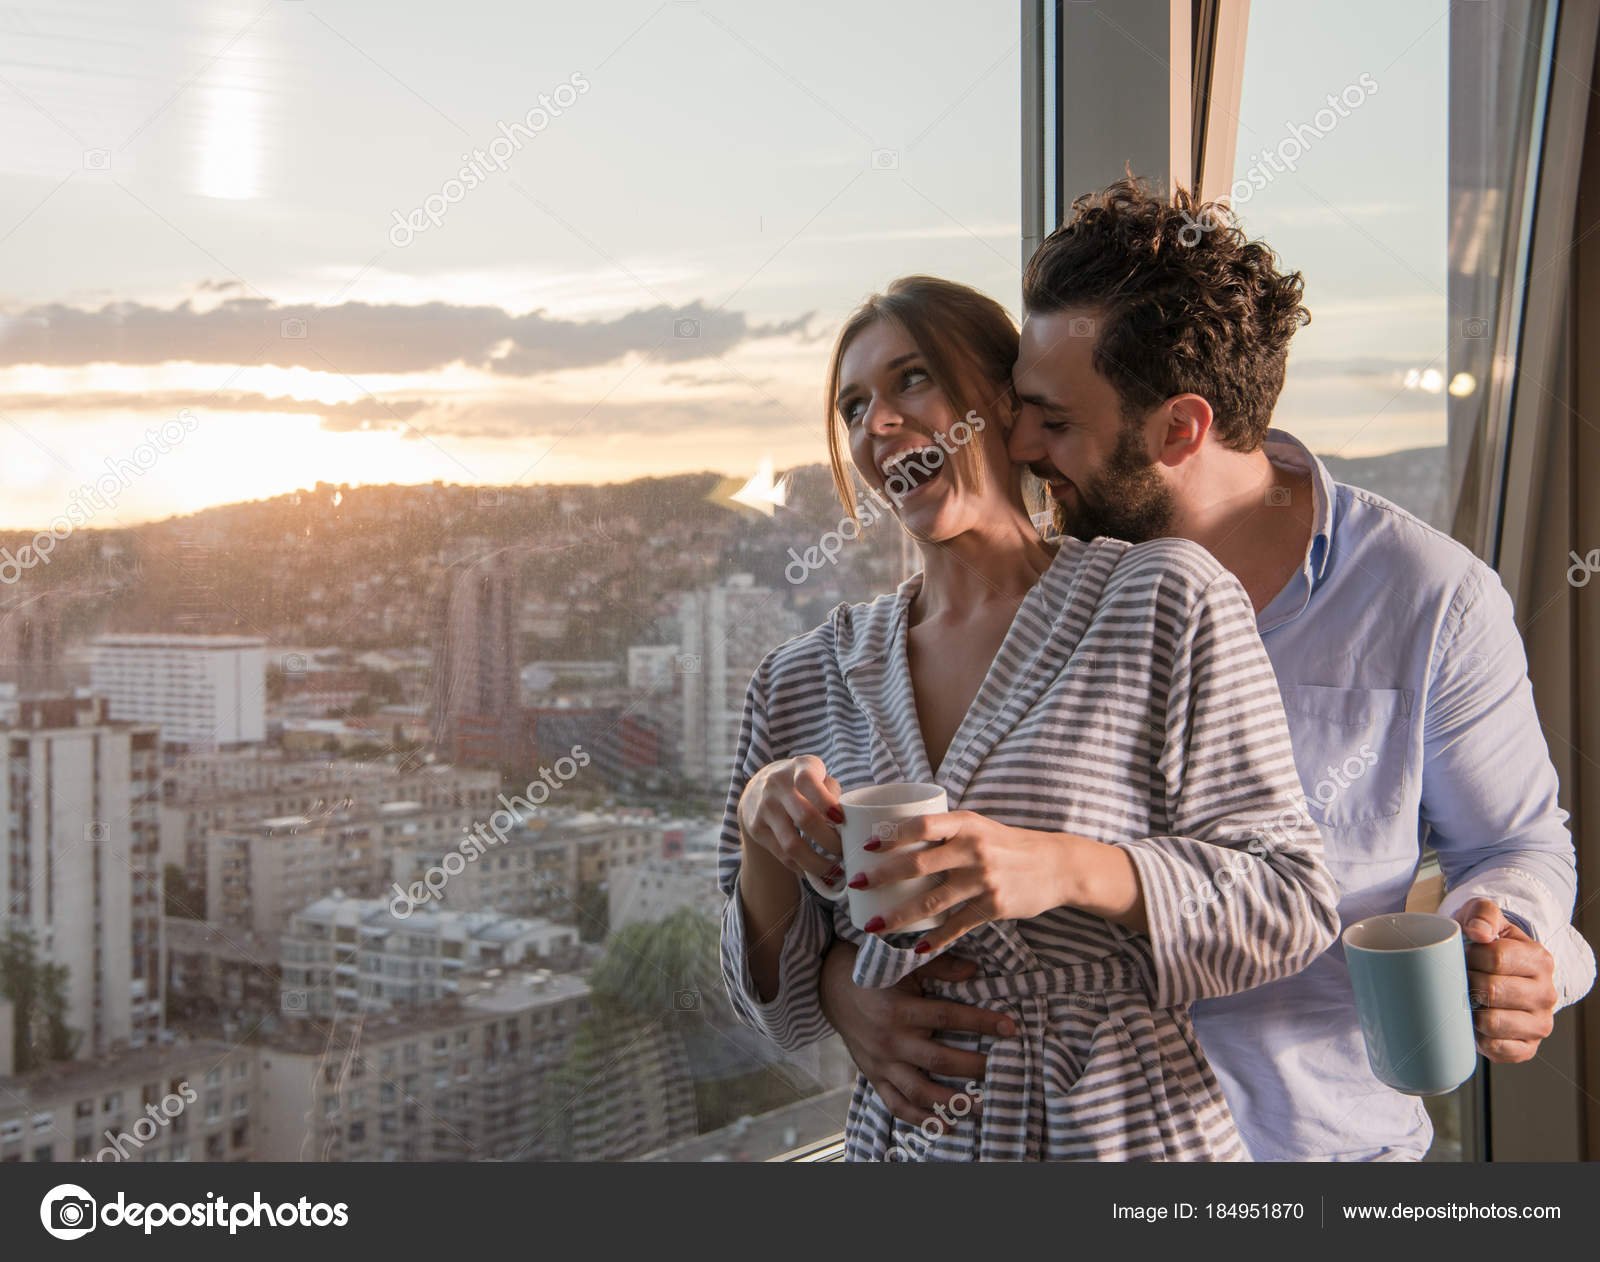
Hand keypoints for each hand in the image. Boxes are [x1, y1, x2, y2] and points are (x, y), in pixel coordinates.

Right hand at [737, 755, 843, 885]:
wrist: (758, 788)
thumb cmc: (800, 783)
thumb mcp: (817, 775)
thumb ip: (832, 792)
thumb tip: (847, 823)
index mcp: (798, 768)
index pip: (809, 782)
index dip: (828, 803)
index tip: (843, 821)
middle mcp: (777, 785)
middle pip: (806, 818)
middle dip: (830, 841)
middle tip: (844, 852)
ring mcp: (764, 808)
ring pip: (792, 844)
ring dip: (817, 863)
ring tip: (834, 870)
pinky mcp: (756, 829)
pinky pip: (782, 855)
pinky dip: (802, 867)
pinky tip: (815, 871)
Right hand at [818, 939, 1014, 1125]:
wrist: (831, 987)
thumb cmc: (874, 973)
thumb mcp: (903, 964)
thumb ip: (939, 967)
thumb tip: (975, 971)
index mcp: (900, 1010)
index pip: (948, 1017)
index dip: (981, 1023)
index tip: (1010, 1028)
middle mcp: (891, 1040)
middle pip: (939, 1060)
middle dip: (974, 1067)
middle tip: (1003, 1071)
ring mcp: (882, 1063)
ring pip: (919, 1090)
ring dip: (952, 1102)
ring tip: (981, 1106)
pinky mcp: (874, 1077)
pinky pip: (896, 1104)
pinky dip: (920, 1119)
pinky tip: (946, 1126)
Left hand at [850, 809, 1143, 950]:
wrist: (1056, 866)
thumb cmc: (1006, 844)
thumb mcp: (978, 826)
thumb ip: (944, 829)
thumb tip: (894, 832)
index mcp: (966, 824)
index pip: (922, 825)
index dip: (892, 835)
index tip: (865, 846)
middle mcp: (973, 850)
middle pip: (919, 864)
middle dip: (882, 877)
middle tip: (855, 885)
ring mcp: (984, 880)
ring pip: (932, 902)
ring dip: (899, 916)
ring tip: (873, 926)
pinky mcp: (994, 907)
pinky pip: (957, 926)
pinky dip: (936, 940)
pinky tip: (916, 949)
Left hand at [1454, 898, 1557, 1062]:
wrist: (1491, 972)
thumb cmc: (1484, 943)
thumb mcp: (1484, 917)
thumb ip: (1482, 914)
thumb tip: (1478, 932)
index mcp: (1539, 960)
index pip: (1496, 958)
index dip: (1470, 956)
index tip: (1465, 956)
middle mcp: (1546, 993)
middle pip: (1491, 990)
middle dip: (1467, 983)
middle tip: (1462, 979)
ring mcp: (1539, 1023)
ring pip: (1492, 1023)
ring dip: (1470, 1012)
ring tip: (1468, 1000)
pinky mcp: (1527, 1048)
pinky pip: (1497, 1049)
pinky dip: (1479, 1038)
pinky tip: (1475, 1024)